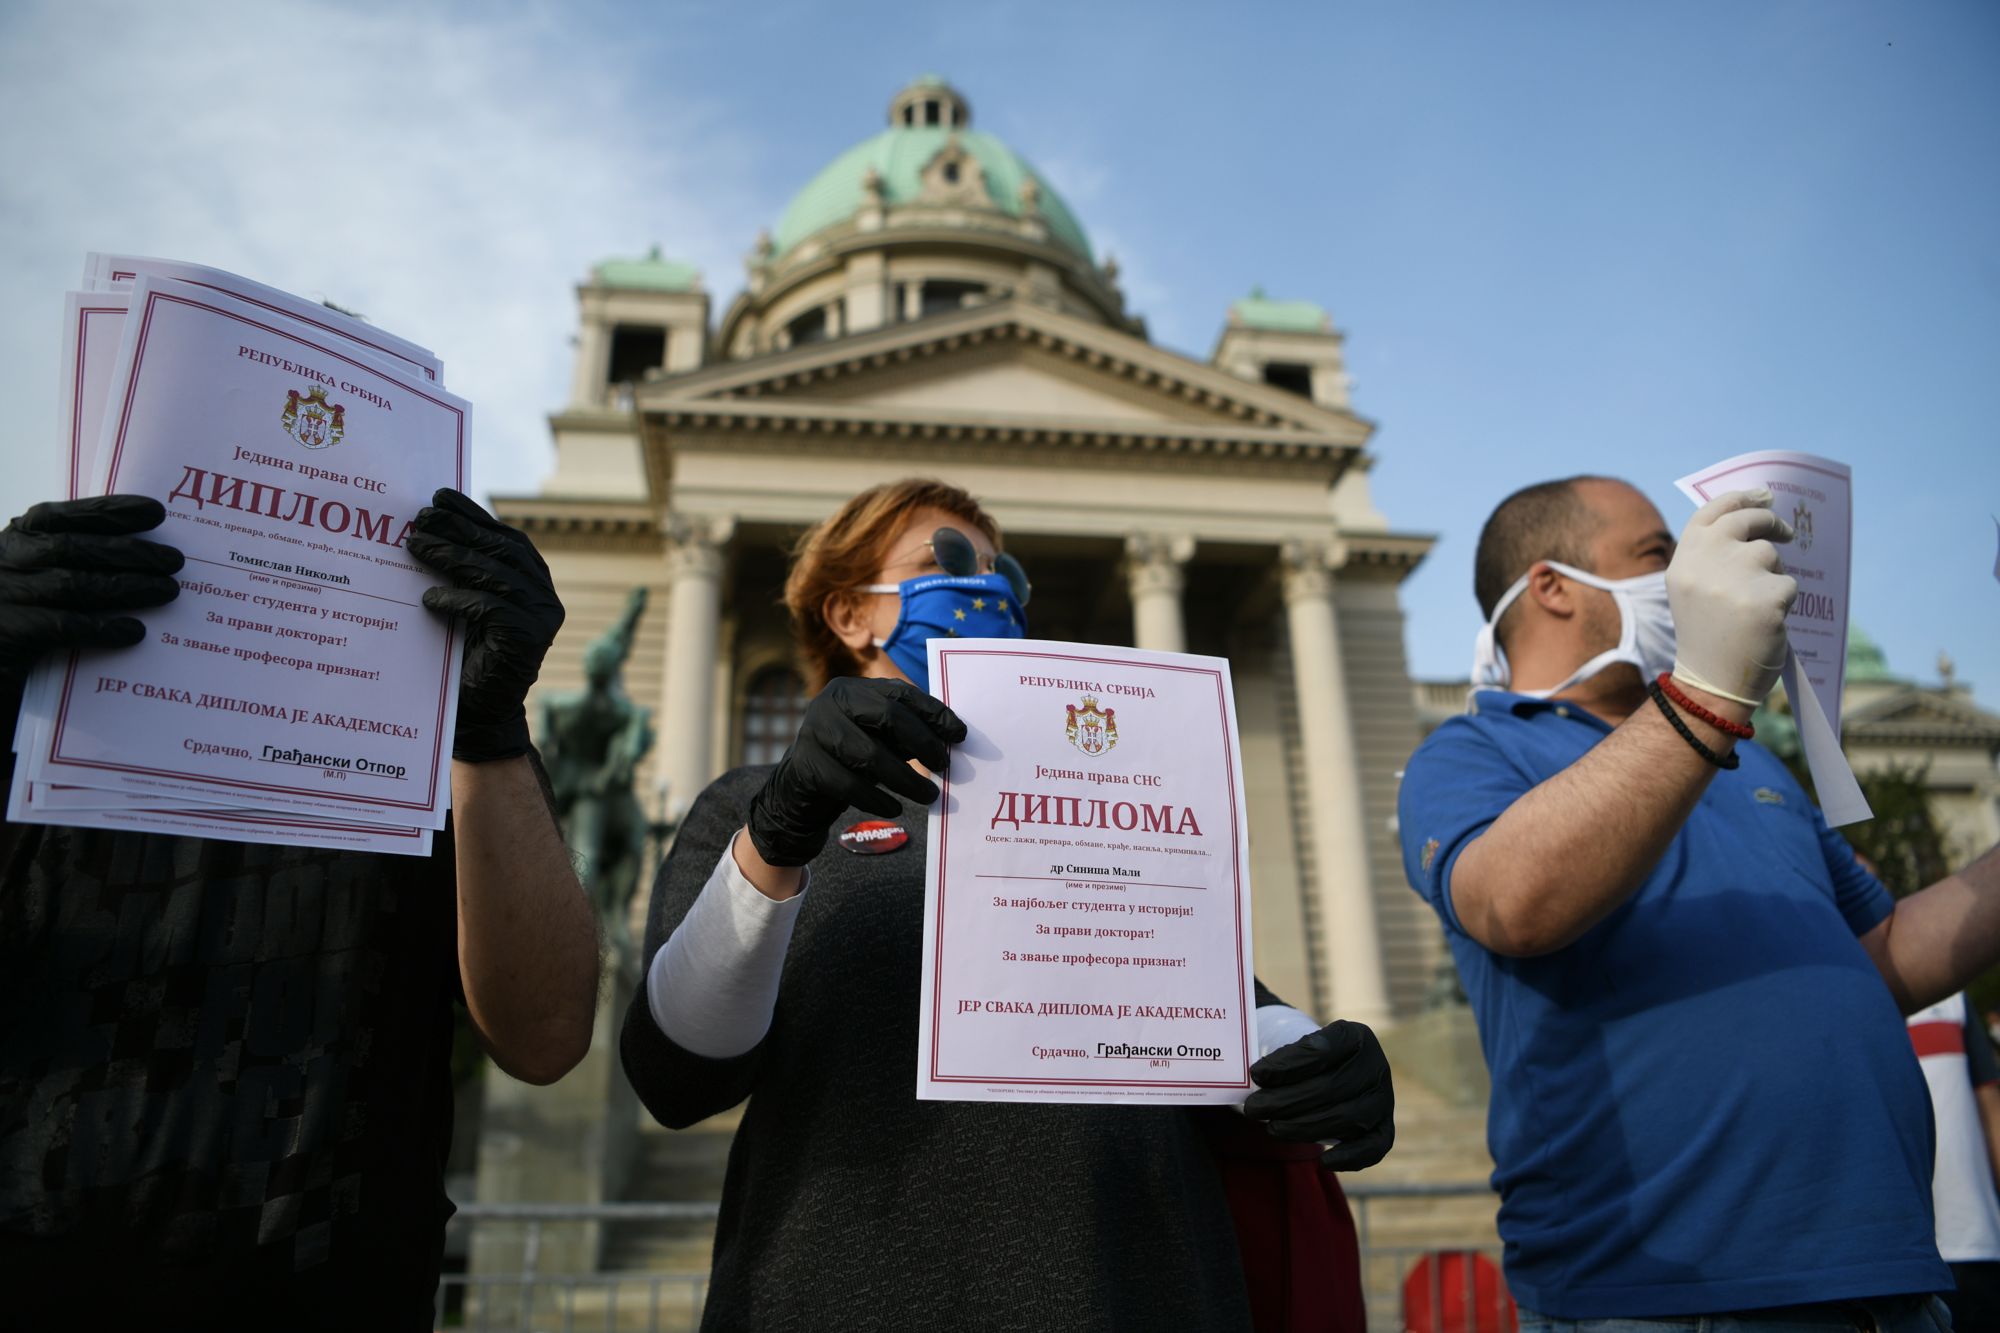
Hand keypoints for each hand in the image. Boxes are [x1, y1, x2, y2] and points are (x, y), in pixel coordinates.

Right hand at [0, 495, 182, 687]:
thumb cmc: (23, 614)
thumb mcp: (38, 577)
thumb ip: (75, 561)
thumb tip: (139, 553)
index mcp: (15, 541)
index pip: (61, 516)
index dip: (108, 511)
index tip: (156, 512)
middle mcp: (5, 562)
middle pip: (73, 547)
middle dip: (130, 552)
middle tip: (174, 560)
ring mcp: (4, 597)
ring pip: (73, 584)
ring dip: (127, 587)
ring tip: (168, 590)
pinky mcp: (8, 634)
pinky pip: (63, 626)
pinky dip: (102, 627)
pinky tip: (133, 631)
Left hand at [408, 488, 563, 762]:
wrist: (477, 718)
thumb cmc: (461, 661)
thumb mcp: (460, 606)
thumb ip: (460, 574)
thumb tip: (426, 527)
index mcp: (532, 582)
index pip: (505, 538)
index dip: (474, 516)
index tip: (438, 497)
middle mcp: (544, 596)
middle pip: (502, 549)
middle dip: (460, 528)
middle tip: (419, 517)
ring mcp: (542, 618)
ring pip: (496, 574)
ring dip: (451, 557)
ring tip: (413, 546)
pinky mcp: (530, 640)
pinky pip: (491, 608)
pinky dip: (457, 599)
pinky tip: (427, 599)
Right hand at [745, 677, 965, 866]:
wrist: (801, 788)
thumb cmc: (850, 759)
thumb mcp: (880, 739)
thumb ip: (908, 734)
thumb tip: (952, 738)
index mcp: (854, 688)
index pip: (901, 693)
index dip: (934, 712)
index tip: (960, 734)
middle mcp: (831, 701)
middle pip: (887, 716)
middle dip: (923, 743)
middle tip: (945, 766)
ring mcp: (814, 730)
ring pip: (869, 754)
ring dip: (905, 779)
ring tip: (929, 796)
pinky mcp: (806, 764)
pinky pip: (849, 784)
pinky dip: (877, 799)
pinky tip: (896, 808)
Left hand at [1243, 1020, 1394, 1170]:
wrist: (1333, 1074)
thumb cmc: (1308, 1062)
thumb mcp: (1299, 1047)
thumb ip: (1284, 1059)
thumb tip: (1258, 1077)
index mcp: (1354, 1036)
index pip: (1322, 1050)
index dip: (1288, 1064)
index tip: (1257, 1074)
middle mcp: (1376, 1065)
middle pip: (1332, 1087)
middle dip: (1288, 1100)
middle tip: (1254, 1108)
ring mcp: (1384, 1098)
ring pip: (1348, 1118)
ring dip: (1306, 1127)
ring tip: (1272, 1128)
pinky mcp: (1384, 1128)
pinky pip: (1374, 1147)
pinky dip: (1350, 1156)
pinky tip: (1323, 1160)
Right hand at [1666, 488, 1797, 707]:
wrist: (1711, 682)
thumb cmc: (1707, 636)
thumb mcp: (1693, 589)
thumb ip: (1711, 556)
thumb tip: (1754, 516)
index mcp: (1684, 561)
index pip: (1711, 512)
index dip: (1739, 498)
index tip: (1762, 494)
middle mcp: (1705, 563)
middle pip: (1746, 521)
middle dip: (1769, 522)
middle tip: (1784, 532)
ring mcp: (1735, 578)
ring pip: (1770, 556)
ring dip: (1773, 575)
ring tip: (1756, 605)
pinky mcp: (1766, 597)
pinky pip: (1788, 585)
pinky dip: (1784, 603)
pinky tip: (1765, 623)